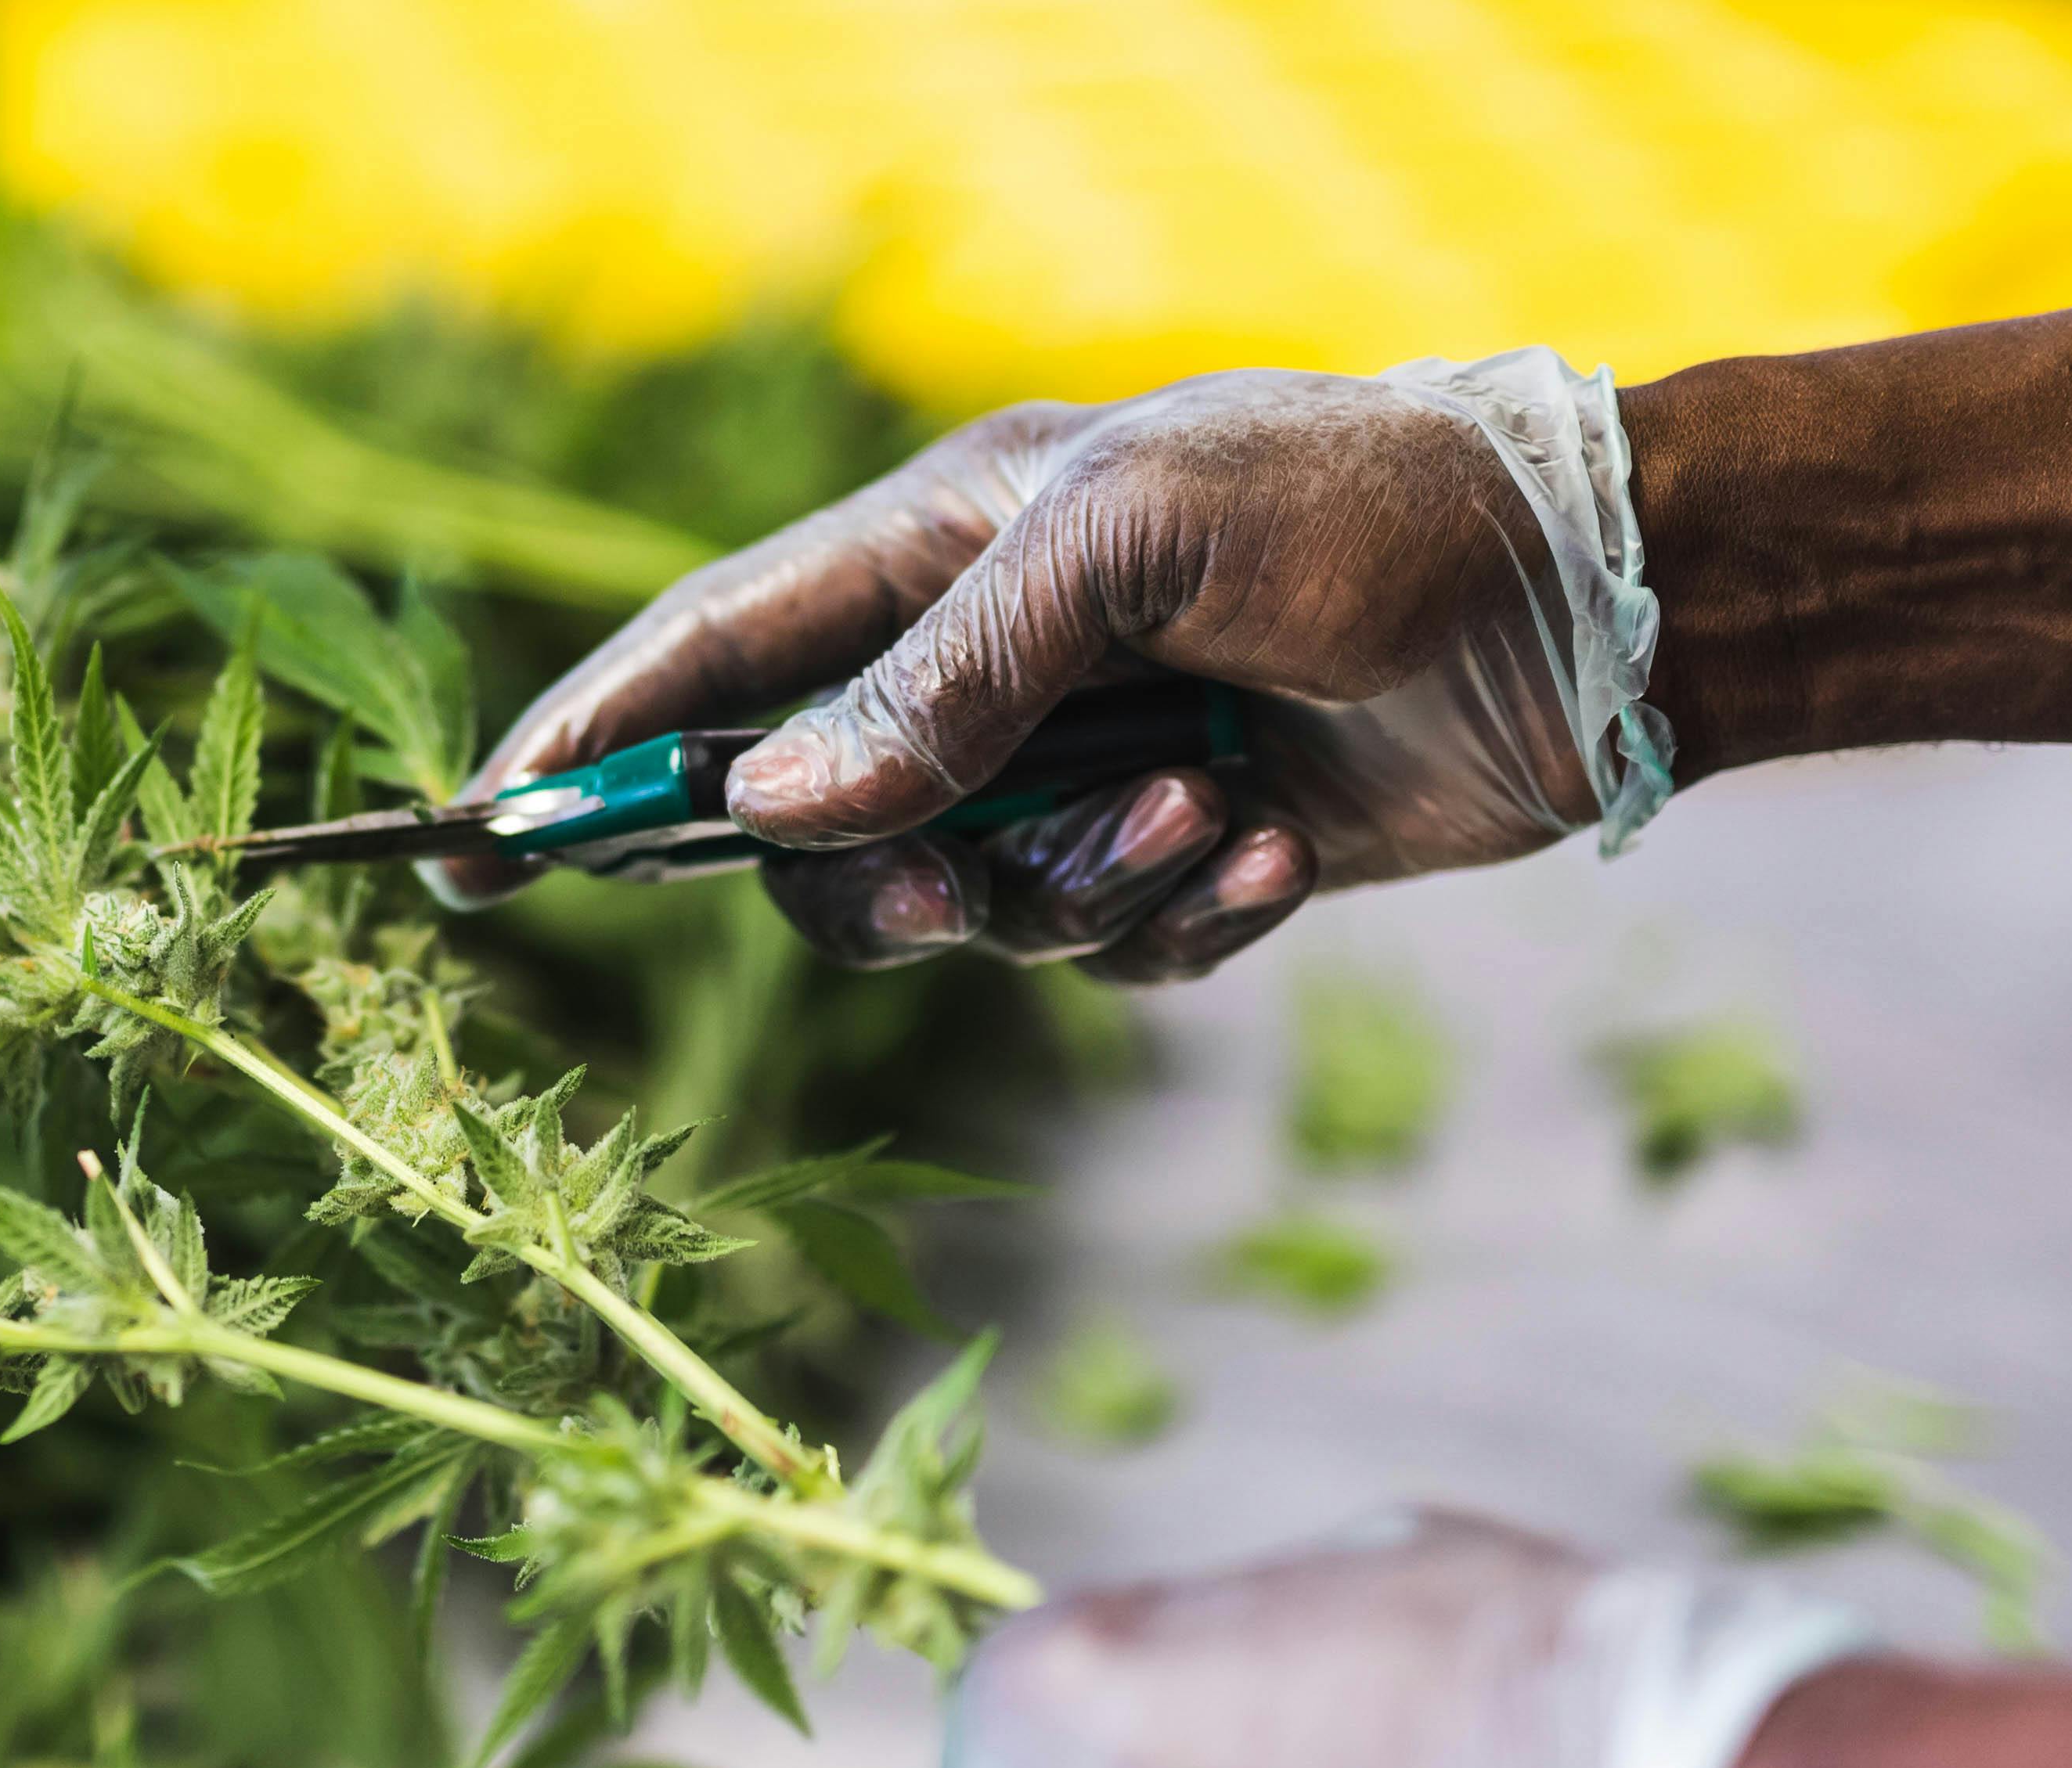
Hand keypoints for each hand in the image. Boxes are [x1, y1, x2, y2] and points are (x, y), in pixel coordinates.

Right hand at [443, 365, 1629, 977]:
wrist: (1593, 604)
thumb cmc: (1363, 507)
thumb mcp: (1132, 542)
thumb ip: (941, 676)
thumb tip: (771, 809)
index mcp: (943, 543)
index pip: (715, 653)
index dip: (591, 740)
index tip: (478, 831)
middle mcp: (990, 666)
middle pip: (814, 830)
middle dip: (879, 877)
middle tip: (962, 878)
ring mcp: (1079, 770)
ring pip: (964, 912)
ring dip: (1078, 890)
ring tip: (1208, 811)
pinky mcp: (1177, 860)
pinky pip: (1104, 957)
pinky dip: (1182, 924)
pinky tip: (1275, 853)